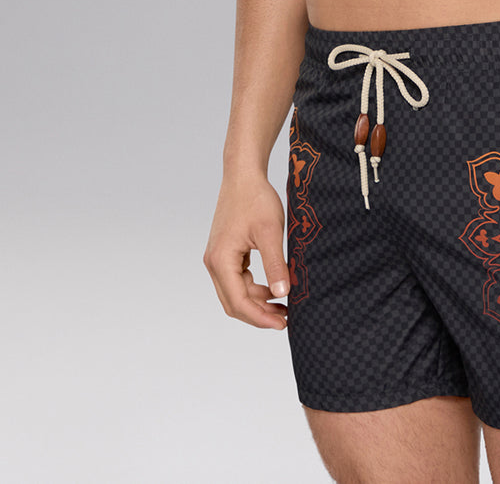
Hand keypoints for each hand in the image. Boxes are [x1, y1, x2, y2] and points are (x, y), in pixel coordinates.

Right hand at [204, 173, 289, 329]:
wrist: (243, 175)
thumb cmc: (256, 199)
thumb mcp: (271, 232)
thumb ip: (275, 265)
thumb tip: (282, 294)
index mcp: (221, 260)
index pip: (238, 302)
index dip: (260, 317)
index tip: (282, 323)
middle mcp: (214, 263)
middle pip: (233, 302)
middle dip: (258, 314)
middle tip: (285, 319)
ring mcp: (218, 258)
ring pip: (235, 293)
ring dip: (257, 302)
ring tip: (284, 306)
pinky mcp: (225, 253)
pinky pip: (237, 280)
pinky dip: (254, 289)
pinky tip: (274, 288)